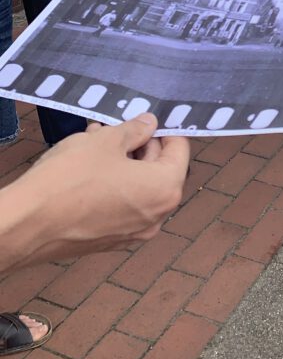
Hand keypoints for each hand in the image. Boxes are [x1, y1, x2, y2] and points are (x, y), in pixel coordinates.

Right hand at [7, 114, 188, 267]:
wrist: (27, 224)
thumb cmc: (71, 178)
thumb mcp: (106, 141)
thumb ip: (135, 130)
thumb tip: (150, 124)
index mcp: (165, 190)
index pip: (180, 150)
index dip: (165, 129)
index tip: (150, 117)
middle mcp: (156, 217)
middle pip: (159, 170)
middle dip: (139, 145)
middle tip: (116, 125)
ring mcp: (132, 233)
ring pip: (137, 187)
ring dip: (122, 162)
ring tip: (96, 139)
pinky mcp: (108, 241)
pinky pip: (121, 205)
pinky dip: (112, 184)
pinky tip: (88, 165)